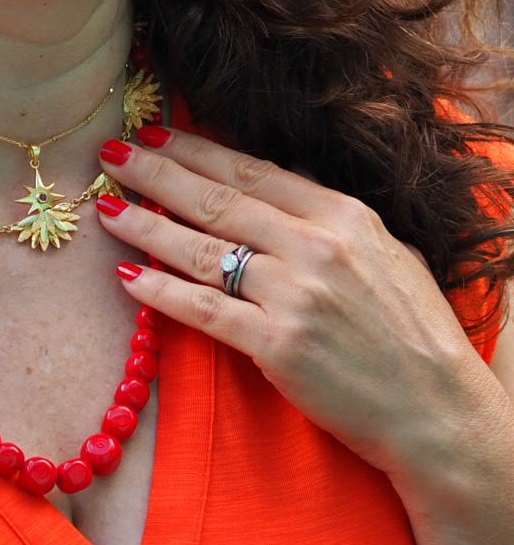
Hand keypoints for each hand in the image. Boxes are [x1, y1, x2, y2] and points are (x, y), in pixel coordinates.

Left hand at [95, 127, 504, 480]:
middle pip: (218, 200)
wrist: (437, 409)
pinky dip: (161, 293)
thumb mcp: (388, 254)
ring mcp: (295, 295)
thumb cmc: (414, 333)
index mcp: (344, 216)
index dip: (197, 151)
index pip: (254, 171)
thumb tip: (285, 183)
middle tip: (112, 154)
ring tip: (107, 209)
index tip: (156, 135)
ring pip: (202, 250)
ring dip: (146, 226)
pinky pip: (204, 310)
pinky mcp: (277, 345)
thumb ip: (332, 220)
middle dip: (158, 173)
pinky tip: (127, 278)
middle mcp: (316, 246)